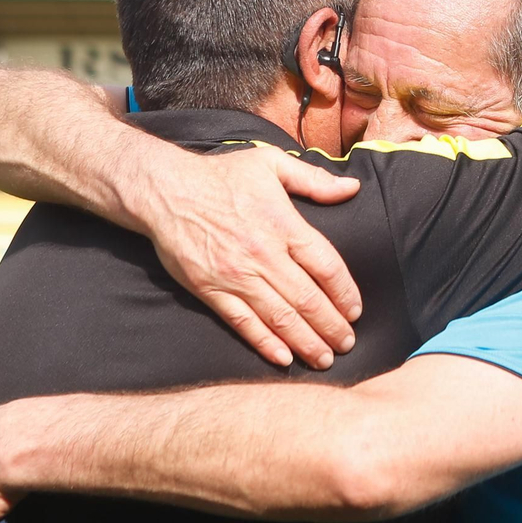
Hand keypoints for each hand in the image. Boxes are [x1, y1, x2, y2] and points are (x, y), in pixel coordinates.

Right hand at [136, 148, 362, 368]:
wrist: (166, 191)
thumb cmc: (221, 176)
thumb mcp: (271, 163)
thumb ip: (314, 179)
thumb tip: (353, 187)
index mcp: (283, 225)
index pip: (327, 267)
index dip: (345, 293)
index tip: (355, 310)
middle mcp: (264, 255)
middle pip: (308, 299)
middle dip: (332, 326)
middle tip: (348, 344)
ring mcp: (237, 276)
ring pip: (280, 317)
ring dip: (306, 342)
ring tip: (324, 359)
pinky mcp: (211, 291)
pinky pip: (243, 323)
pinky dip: (265, 343)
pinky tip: (284, 358)